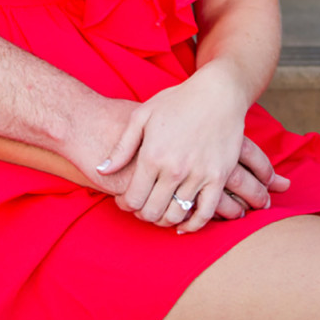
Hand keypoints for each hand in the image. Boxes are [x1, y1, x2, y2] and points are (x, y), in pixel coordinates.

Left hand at [96, 68, 257, 231]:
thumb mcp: (142, 116)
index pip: (132, 198)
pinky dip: (192, 225)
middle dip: (142, 215)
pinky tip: (182, 223)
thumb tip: (102, 171)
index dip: (125, 205)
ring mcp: (198, 176)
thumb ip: (121, 147)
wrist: (217, 94)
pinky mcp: (218, 179)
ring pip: (176, 216)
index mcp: (152, 155)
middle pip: (152, 212)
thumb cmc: (176, 101)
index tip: (125, 201)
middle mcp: (174, 170)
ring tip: (159, 212)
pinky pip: (204, 214)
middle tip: (141, 207)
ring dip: (164, 220)